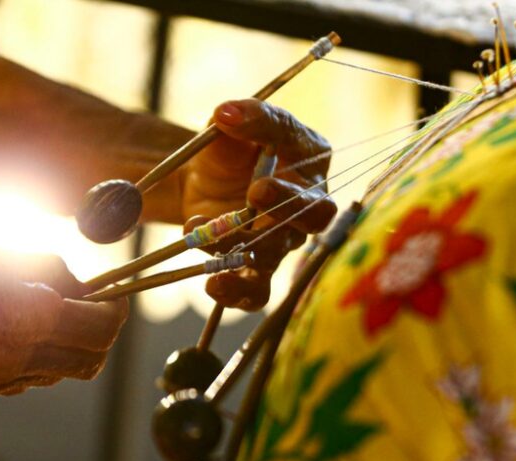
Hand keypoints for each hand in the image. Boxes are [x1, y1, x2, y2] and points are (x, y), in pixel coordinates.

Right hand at [0, 232, 127, 400]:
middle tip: (93, 308)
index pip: (101, 327)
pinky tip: (11, 331)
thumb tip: (84, 286)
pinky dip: (35, 357)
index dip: (117, 310)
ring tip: (45, 313)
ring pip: (59, 372)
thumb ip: (49, 268)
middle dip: (100, 333)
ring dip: (67, 346)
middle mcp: (15, 356)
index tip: (117, 297)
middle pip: (90, 360)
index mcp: (26, 315)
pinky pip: (24, 379)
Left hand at [181, 99, 336, 309]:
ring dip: (240, 247)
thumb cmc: (230, 148)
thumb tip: (226, 113)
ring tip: (202, 236)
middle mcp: (307, 202)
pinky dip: (237, 291)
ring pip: (276, 253)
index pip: (303, 149)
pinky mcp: (257, 266)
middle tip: (253, 196)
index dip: (280, 154)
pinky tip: (213, 284)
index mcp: (309, 157)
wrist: (204, 180)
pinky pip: (257, 290)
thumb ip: (240, 117)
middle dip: (286, 209)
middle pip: (313, 215)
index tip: (248, 165)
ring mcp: (283, 239)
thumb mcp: (232, 126)